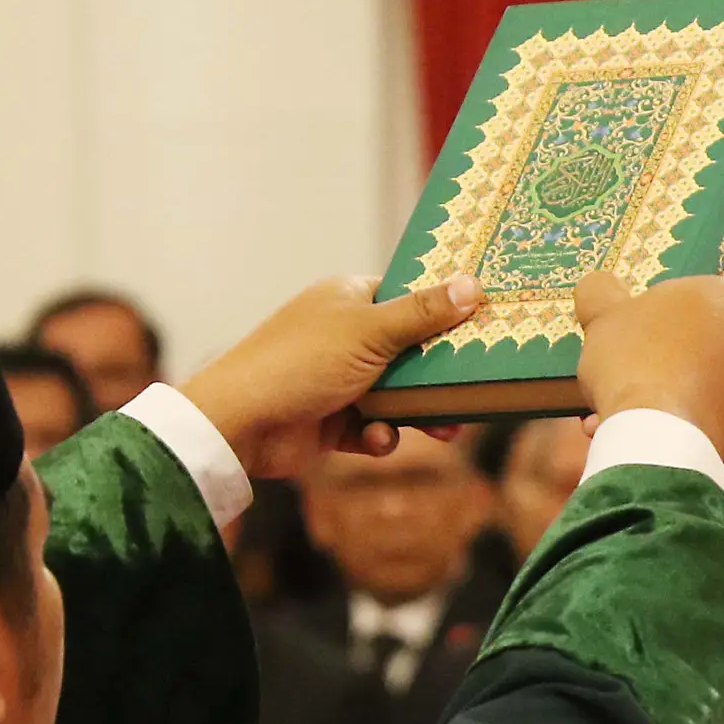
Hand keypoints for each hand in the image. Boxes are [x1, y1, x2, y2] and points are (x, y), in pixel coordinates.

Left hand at [181, 273, 484, 480]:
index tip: (483, 324)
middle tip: (476, 389)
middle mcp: (344, 335)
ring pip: (398, 394)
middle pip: (410, 350)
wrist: (241, 422)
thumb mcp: (370, 332)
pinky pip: (373, 426)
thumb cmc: (301, 362)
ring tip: (447, 431)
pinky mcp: (332, 420)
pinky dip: (380, 435)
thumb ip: (424, 313)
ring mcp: (338, 378)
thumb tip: (473, 285)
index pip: (407, 296)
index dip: (444, 310)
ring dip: (419, 413)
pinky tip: (376, 439)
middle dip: (440, 375)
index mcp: (349, 299)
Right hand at [570, 271, 723, 470]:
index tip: (673, 322)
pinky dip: (683, 419)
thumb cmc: (634, 359)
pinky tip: (644, 430)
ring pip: (711, 380)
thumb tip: (601, 285)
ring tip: (631, 407)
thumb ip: (601, 293)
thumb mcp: (602, 315)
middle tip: (642, 365)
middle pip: (719, 338)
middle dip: (683, 351)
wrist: (659, 434)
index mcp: (723, 297)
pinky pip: (710, 416)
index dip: (703, 307)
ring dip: (676, 389)